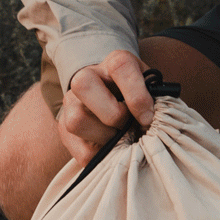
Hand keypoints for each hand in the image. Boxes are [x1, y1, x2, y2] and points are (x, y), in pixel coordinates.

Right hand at [58, 49, 154, 164]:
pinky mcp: (64, 128)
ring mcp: (71, 103)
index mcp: (114, 62)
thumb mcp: (151, 89)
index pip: (120, 67)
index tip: (148, 117)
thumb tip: (155, 122)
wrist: (117, 99)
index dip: (136, 95)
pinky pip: (79, 150)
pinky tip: (113, 149)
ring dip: (105, 137)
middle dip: (113, 114)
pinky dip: (100, 156)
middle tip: (129, 125)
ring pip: (76, 120)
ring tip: (122, 139)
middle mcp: (87, 77)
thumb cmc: (140, 95)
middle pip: (84, 85)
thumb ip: (155, 100)